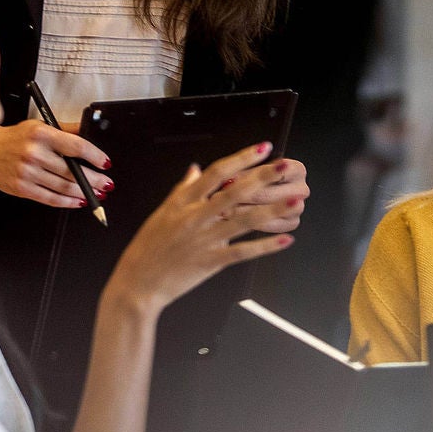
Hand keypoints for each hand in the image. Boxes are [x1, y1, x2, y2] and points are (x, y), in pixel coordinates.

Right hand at [0, 119, 111, 208]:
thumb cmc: (14, 138)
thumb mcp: (39, 126)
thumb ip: (65, 130)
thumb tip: (88, 130)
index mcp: (41, 134)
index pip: (76, 147)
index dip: (95, 157)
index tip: (105, 163)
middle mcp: (34, 153)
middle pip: (73, 171)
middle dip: (95, 179)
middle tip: (107, 183)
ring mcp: (27, 172)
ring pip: (64, 187)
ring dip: (85, 192)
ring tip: (97, 193)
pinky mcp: (22, 188)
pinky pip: (50, 198)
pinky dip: (68, 202)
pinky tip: (79, 200)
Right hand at [102, 142, 297, 316]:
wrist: (137, 283)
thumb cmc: (149, 248)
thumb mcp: (162, 213)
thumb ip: (182, 190)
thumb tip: (196, 170)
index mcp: (182, 202)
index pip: (216, 173)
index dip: (241, 158)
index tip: (262, 148)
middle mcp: (194, 217)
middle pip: (233, 192)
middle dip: (262, 177)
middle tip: (284, 166)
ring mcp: (204, 240)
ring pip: (243, 221)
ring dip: (272, 210)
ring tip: (295, 200)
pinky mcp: (210, 261)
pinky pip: (243, 252)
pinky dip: (265, 246)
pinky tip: (285, 240)